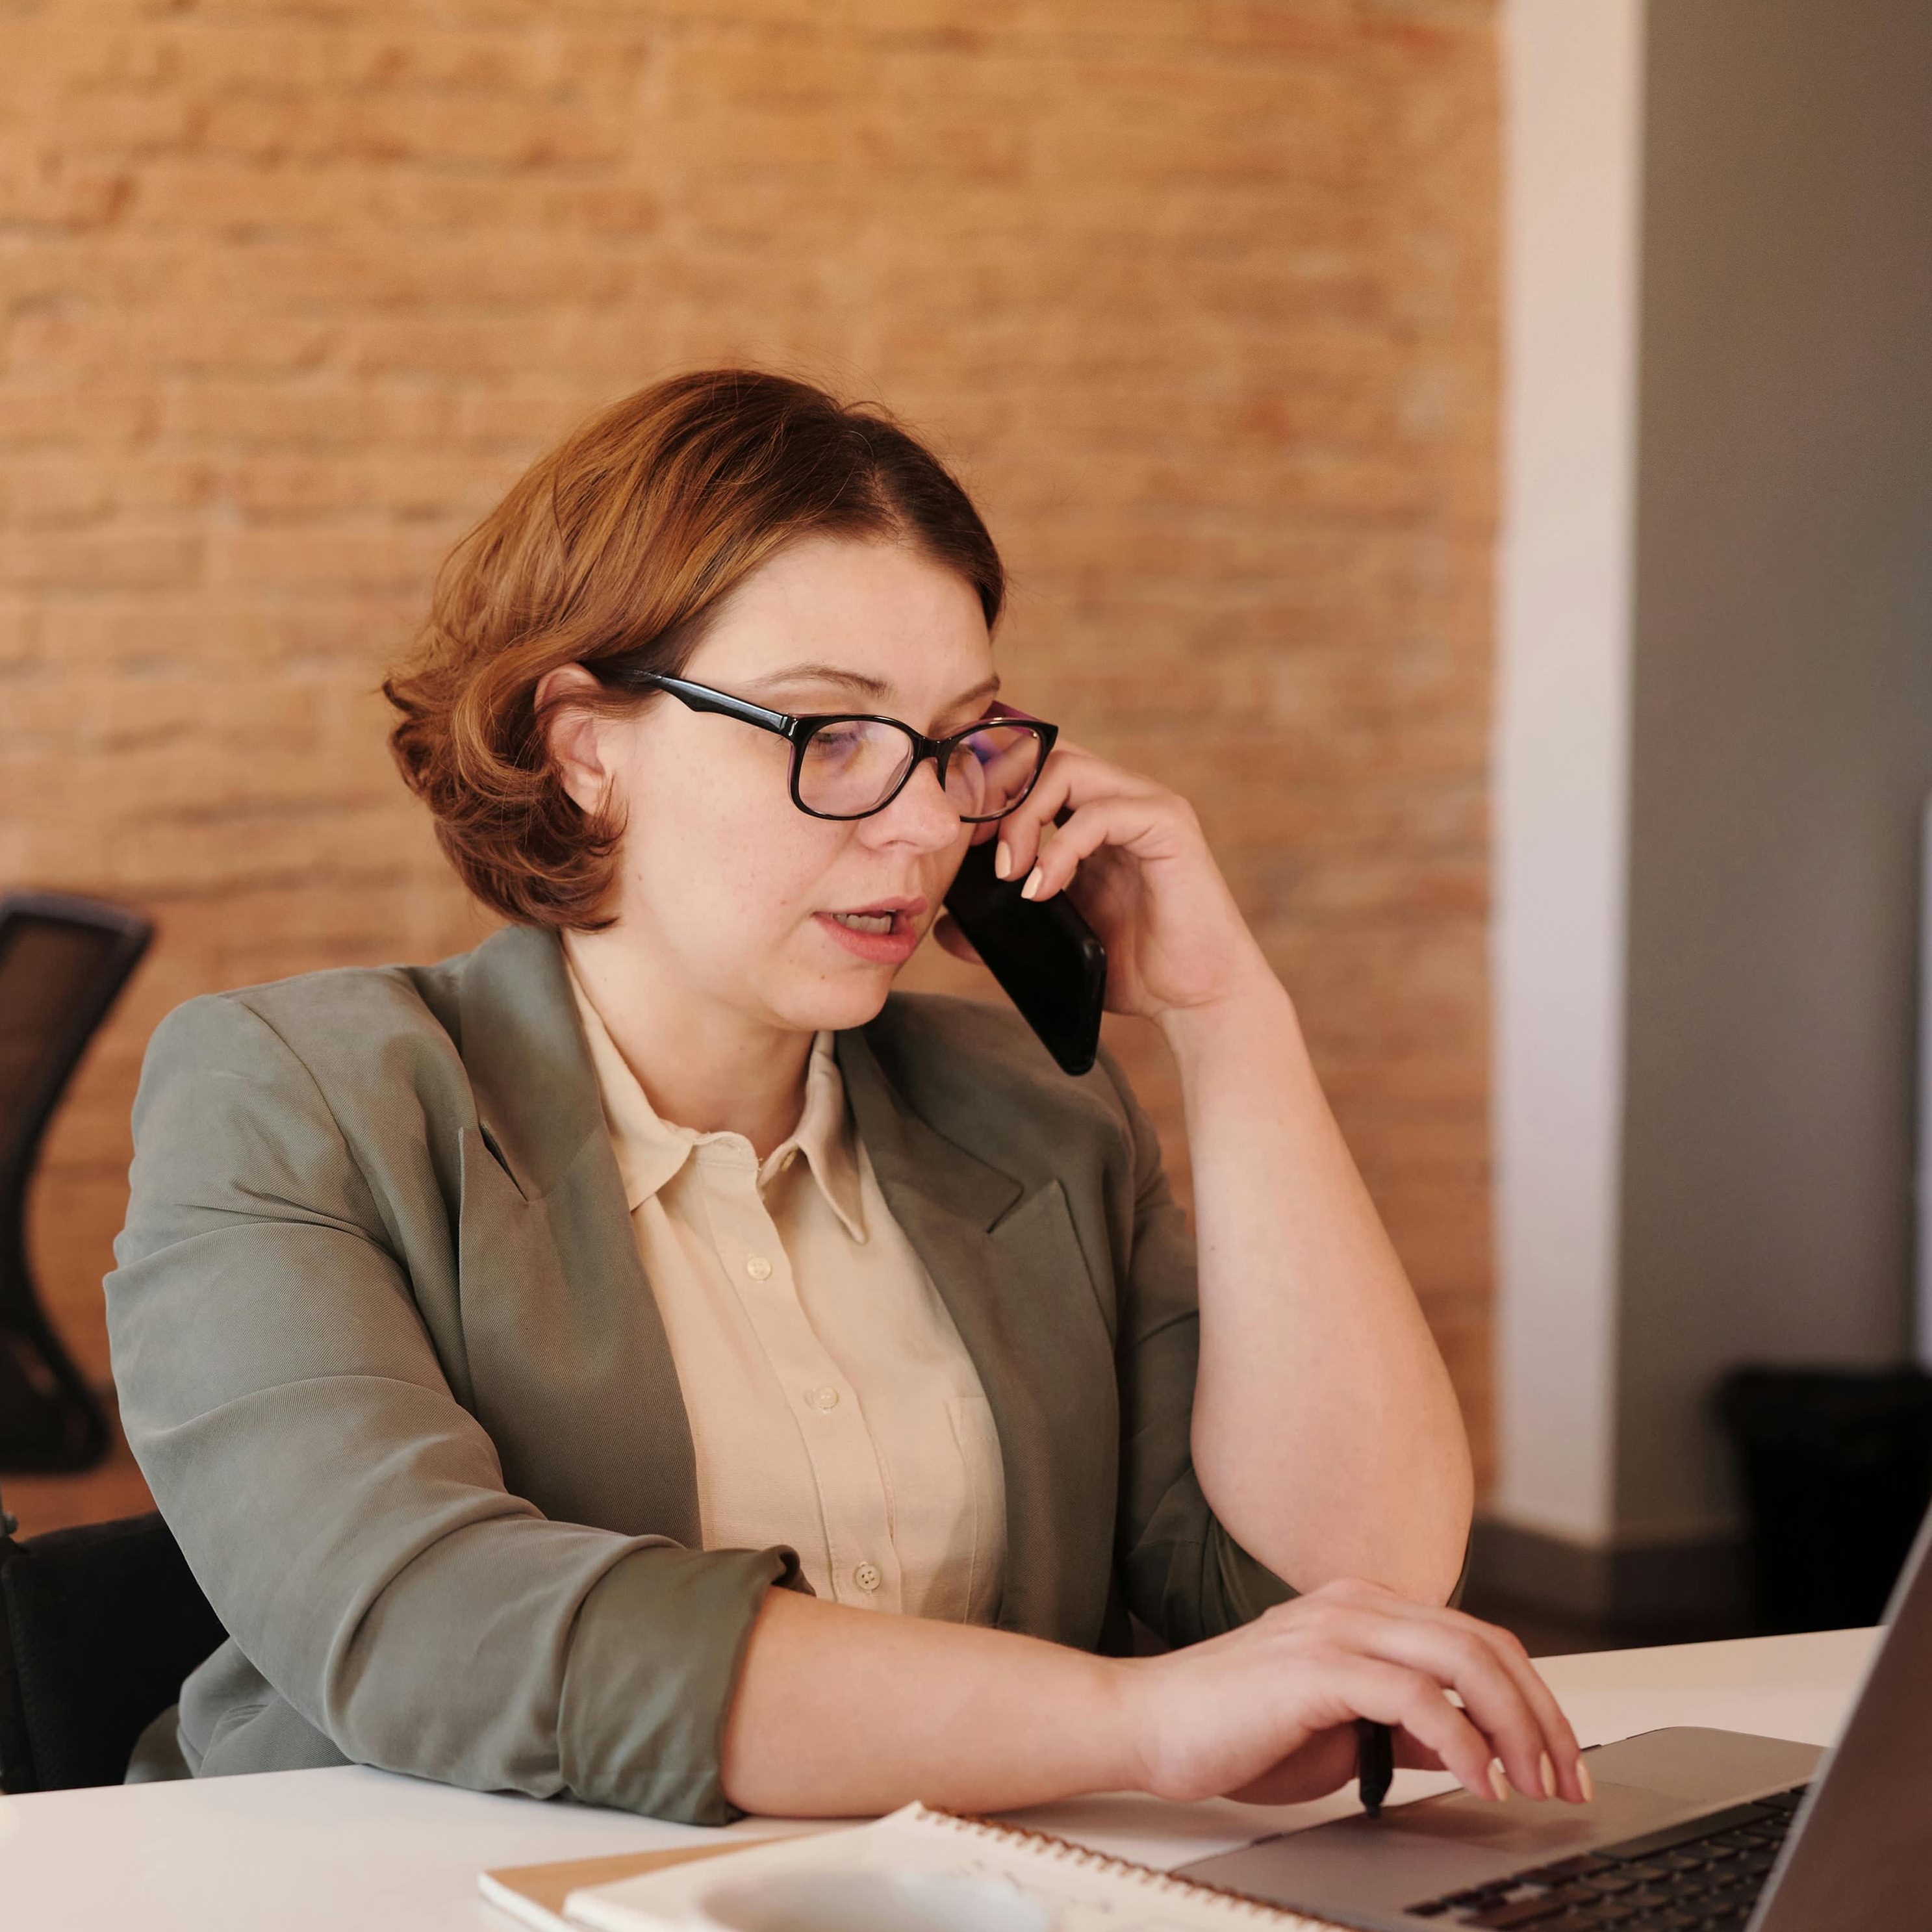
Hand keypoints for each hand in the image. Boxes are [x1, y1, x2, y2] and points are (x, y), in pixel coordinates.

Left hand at [934, 735, 1269, 1021]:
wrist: (1197, 1000)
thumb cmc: (1134, 969)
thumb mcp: (1053, 942)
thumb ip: (1003, 927)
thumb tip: (946, 926)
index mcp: (1094, 815)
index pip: (1033, 767)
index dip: (988, 789)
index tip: (956, 838)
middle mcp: (1122, 798)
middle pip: (1043, 753)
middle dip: (996, 792)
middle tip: (973, 848)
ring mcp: (1148, 806)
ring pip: (1066, 769)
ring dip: (1022, 817)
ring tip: (1007, 874)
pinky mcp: (1169, 827)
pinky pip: (1099, 814)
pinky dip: (1059, 848)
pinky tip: (1042, 890)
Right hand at [1117, 1578, 1590, 1807]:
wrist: (1148, 1725)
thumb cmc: (1232, 1728)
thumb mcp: (1339, 1729)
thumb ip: (1401, 1727)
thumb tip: (1466, 1749)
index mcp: (1362, 1609)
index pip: (1476, 1639)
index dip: (1530, 1699)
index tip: (1556, 1760)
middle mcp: (1356, 1605)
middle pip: (1486, 1643)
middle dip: (1542, 1714)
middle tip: (1567, 1778)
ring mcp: (1336, 1629)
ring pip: (1464, 1659)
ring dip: (1516, 1727)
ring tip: (1533, 1783)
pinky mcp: (1317, 1666)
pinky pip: (1417, 1696)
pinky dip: (1462, 1741)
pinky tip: (1477, 1780)